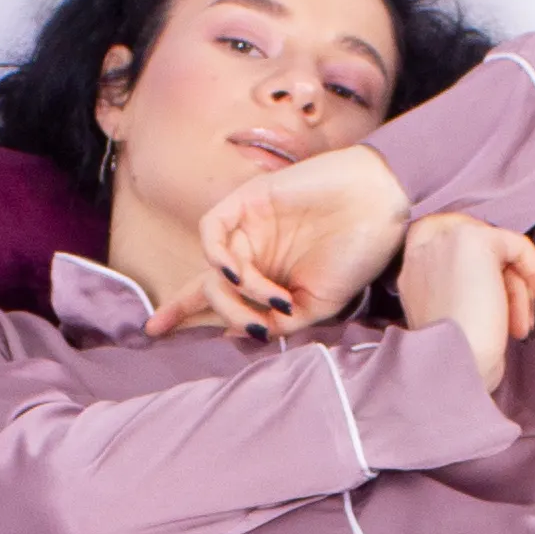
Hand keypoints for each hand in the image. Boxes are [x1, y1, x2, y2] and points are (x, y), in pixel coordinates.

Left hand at [192, 144, 412, 329]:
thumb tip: (233, 332)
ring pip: (214, 270)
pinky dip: (219, 258)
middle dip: (198, 311)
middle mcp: (255, 254)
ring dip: (237, 294)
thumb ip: (279, 322)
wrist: (380, 206)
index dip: (184, 313)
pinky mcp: (250, 201)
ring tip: (275, 298)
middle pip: (206, 287)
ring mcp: (250, 228)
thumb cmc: (358, 255)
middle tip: (236, 327)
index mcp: (269, 279)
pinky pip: (212, 232)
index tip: (154, 332)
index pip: (218, 298)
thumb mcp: (319, 306)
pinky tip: (241, 273)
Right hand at [396, 213, 534, 392]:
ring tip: (520, 328)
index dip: (488, 275)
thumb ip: (463, 287)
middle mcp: (422, 244)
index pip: (457, 248)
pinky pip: (518, 246)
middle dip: (506, 284)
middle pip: (482, 249)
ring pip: (501, 250)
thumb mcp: (451, 313)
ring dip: (519, 290)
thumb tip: (499, 280)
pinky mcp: (474, 240)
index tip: (503, 305)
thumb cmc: (454, 357)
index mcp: (411, 264)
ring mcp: (445, 237)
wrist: (447, 370)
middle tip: (517, 323)